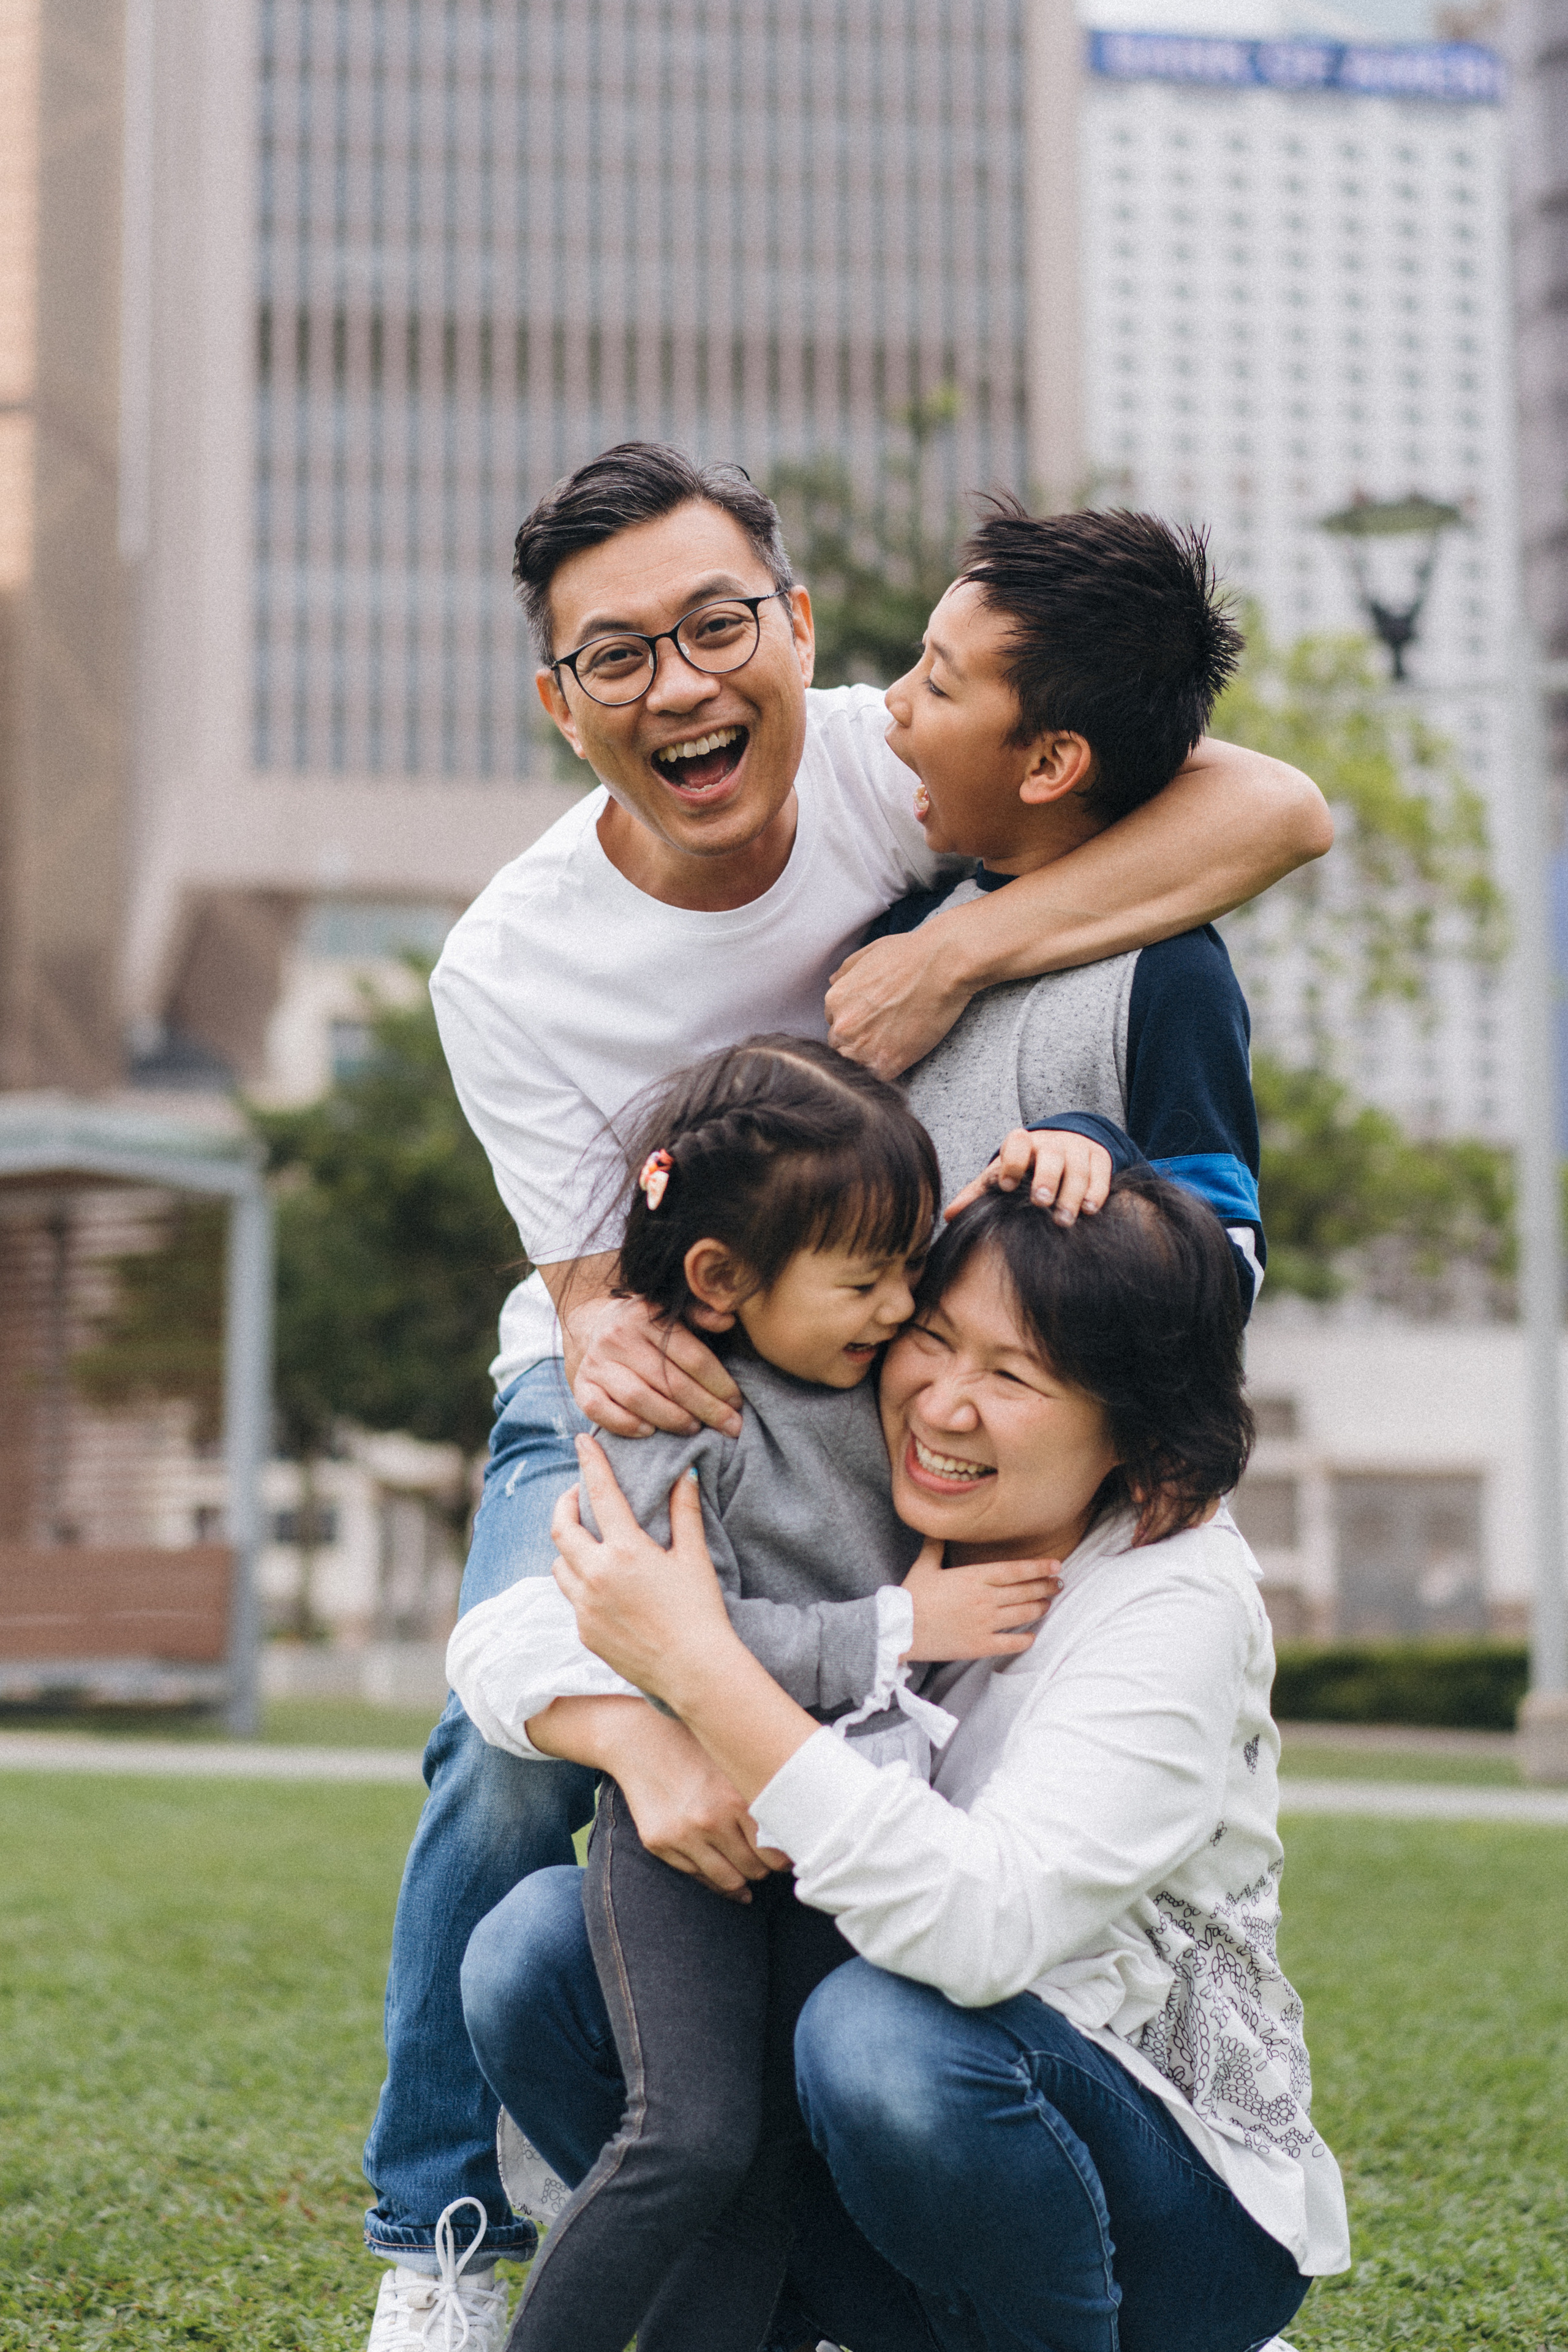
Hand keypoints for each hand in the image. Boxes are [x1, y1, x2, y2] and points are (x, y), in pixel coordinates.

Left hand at [552, 1438, 739, 1697]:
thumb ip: (685, 1512)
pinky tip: (602, 1587)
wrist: (694, 1671)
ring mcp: (585, 1607)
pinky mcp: (584, 1632)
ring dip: (569, 1549)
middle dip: (565, 1506)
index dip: (590, 1463)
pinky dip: (580, 1585)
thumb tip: (686, 1474)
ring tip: (588, 1544)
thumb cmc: (700, 1611)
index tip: (582, 1442)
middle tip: (578, 1497)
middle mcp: (596, 1575)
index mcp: (626, 1551)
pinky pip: (571, 1599)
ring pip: (559, 1565)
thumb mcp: (694, 1557)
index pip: (600, 1494)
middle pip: (561, 1528)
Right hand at [566, 1292, 742, 1439]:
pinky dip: (627, 1425)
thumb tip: (727, 1319)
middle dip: (707, 1409)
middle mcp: (619, 1336)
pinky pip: (601, 1411)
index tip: (738, 1403)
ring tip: (694, 1428)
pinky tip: (650, 1432)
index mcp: (648, 1316)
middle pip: (671, 1382)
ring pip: (639, 1398)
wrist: (595, 1327)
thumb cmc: (648, 1328)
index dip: (720, 1384)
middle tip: (730, 1426)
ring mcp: (597, 1362)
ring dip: (672, 1419)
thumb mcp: (674, 1313)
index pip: (693, 1357)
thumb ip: (701, 1315)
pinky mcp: (581, 1385)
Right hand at [602, 1709, 785, 1900]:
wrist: (641, 1738)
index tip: (784, 1856)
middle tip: (764, 1859)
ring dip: (741, 1879)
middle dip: (763, 1868)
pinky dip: (713, 1876)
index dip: (782, 1859)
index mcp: (736, 1799)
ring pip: (728, 1881)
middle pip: (754, 1870)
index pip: (774, 1853)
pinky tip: (719, 1864)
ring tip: (744, 1865)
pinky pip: (698, 1875)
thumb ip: (760, 1798)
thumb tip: (789, 1836)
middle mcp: (711, 1820)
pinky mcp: (659, 1843)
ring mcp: (683, 1835)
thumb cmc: (697, 1749)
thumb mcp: (735, 1766)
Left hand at [825, 929, 973, 1078]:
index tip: (874, 1018)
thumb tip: (832, 981)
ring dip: (870, 1058)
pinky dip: (889, 1068)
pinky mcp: (887, 1064)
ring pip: (856, 1065)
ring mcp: (864, 1048)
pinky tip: (903, 1052)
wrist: (943, 965)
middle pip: (841, 1046)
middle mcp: (843, 1027)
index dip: (856, 1022)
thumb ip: (846, 971)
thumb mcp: (869, 954)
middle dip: (858, 1041)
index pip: (836, 1023)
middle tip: (886, 1032)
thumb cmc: (909, 954)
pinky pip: (878, 1076)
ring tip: (894, 1042)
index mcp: (835, 1001)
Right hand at [901, 1536, 1060, 1661]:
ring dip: (1039, 1608)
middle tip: (1059, 1584)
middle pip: (1024, 1591)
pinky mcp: (979, 1645)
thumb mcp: (924, 1566)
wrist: (899, 1629)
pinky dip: (1025, 1639)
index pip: (1015, 1569)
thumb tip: (938, 1527)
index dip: (1038, 1567)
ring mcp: (983, 1623)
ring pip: (1022, 1614)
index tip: (1056, 1565)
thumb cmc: (911, 1596)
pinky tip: (1032, 1636)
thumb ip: (936, 1546)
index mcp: (972, 1576)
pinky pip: (1011, 1643)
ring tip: (1048, 1604)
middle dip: (1045, 1586)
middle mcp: (983, 1598)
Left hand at [943, 1128, 1112, 1226]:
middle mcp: (1051, 1142)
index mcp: (1022, 1143)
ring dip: (1072, 1193)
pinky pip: (1102, 1172)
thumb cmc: (1027, 1166)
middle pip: (1051, 1156)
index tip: (1006, 1186)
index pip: (1016, 1143)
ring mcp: (1077, 1148)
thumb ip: (980, 1191)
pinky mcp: (1100, 1157)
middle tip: (1041, 1202)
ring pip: (1077, 1168)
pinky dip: (1097, 1191)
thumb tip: (949, 1216)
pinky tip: (1090, 1209)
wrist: (1067, 1144)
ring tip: (1065, 1218)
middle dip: (1046, 1178)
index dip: (1011, 1162)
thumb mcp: (1003, 1173)